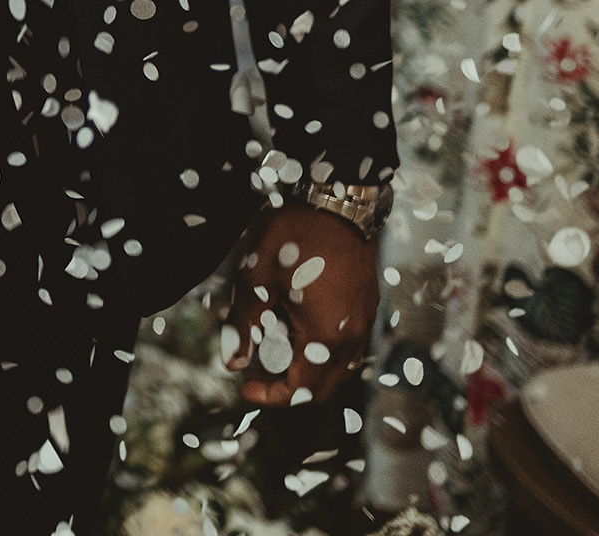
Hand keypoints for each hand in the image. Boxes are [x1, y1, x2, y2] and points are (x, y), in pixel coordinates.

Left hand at [225, 204, 377, 405]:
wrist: (336, 202)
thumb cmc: (294, 238)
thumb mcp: (256, 279)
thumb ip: (243, 325)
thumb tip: (233, 362)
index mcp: (326, 336)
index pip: (302, 391)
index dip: (271, 397)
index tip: (244, 387)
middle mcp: (352, 338)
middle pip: (323, 386)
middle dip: (288, 386)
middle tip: (256, 370)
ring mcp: (364, 323)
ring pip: (337, 368)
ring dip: (306, 368)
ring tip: (273, 345)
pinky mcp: (366, 308)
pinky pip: (347, 347)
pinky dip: (321, 350)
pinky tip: (297, 327)